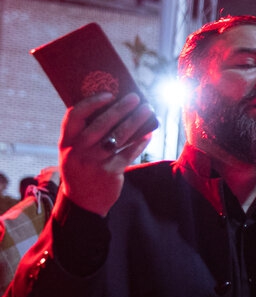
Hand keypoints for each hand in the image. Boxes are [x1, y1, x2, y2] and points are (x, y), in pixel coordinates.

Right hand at [59, 92, 154, 216]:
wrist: (83, 202)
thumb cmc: (82, 169)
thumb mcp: (74, 152)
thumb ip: (85, 134)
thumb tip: (114, 108)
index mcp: (66, 142)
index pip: (74, 116)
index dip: (91, 103)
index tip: (109, 94)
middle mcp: (77, 151)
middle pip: (100, 125)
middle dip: (121, 109)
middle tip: (136, 98)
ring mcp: (93, 163)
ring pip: (118, 137)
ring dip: (135, 121)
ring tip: (147, 110)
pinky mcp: (109, 172)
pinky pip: (128, 153)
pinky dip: (140, 141)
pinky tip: (148, 133)